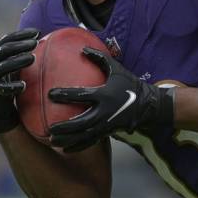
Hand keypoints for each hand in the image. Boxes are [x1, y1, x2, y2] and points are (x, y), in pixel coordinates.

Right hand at [0, 28, 38, 132]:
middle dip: (21, 45)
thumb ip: (18, 49)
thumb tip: (38, 34)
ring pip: (4, 67)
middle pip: (5, 50)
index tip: (37, 31)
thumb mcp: (9, 59)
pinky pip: (3, 88)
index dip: (21, 34)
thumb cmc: (6, 76)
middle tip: (35, 43)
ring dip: (18, 61)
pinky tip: (24, 85)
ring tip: (32, 58)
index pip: (7, 39)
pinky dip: (13, 87)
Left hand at [48, 47, 174, 152]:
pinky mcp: (108, 132)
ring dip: (68, 139)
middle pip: (81, 122)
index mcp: (105, 94)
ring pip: (84, 135)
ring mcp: (107, 124)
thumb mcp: (116, 69)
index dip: (65, 95)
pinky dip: (77, 146)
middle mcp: (105, 111)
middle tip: (49, 127)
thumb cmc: (129, 84)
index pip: (81, 95)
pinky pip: (91, 142)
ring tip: (52, 140)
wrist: (148, 104)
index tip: (50, 94)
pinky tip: (65, 149)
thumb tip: (82, 48)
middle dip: (64, 126)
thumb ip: (99, 58)